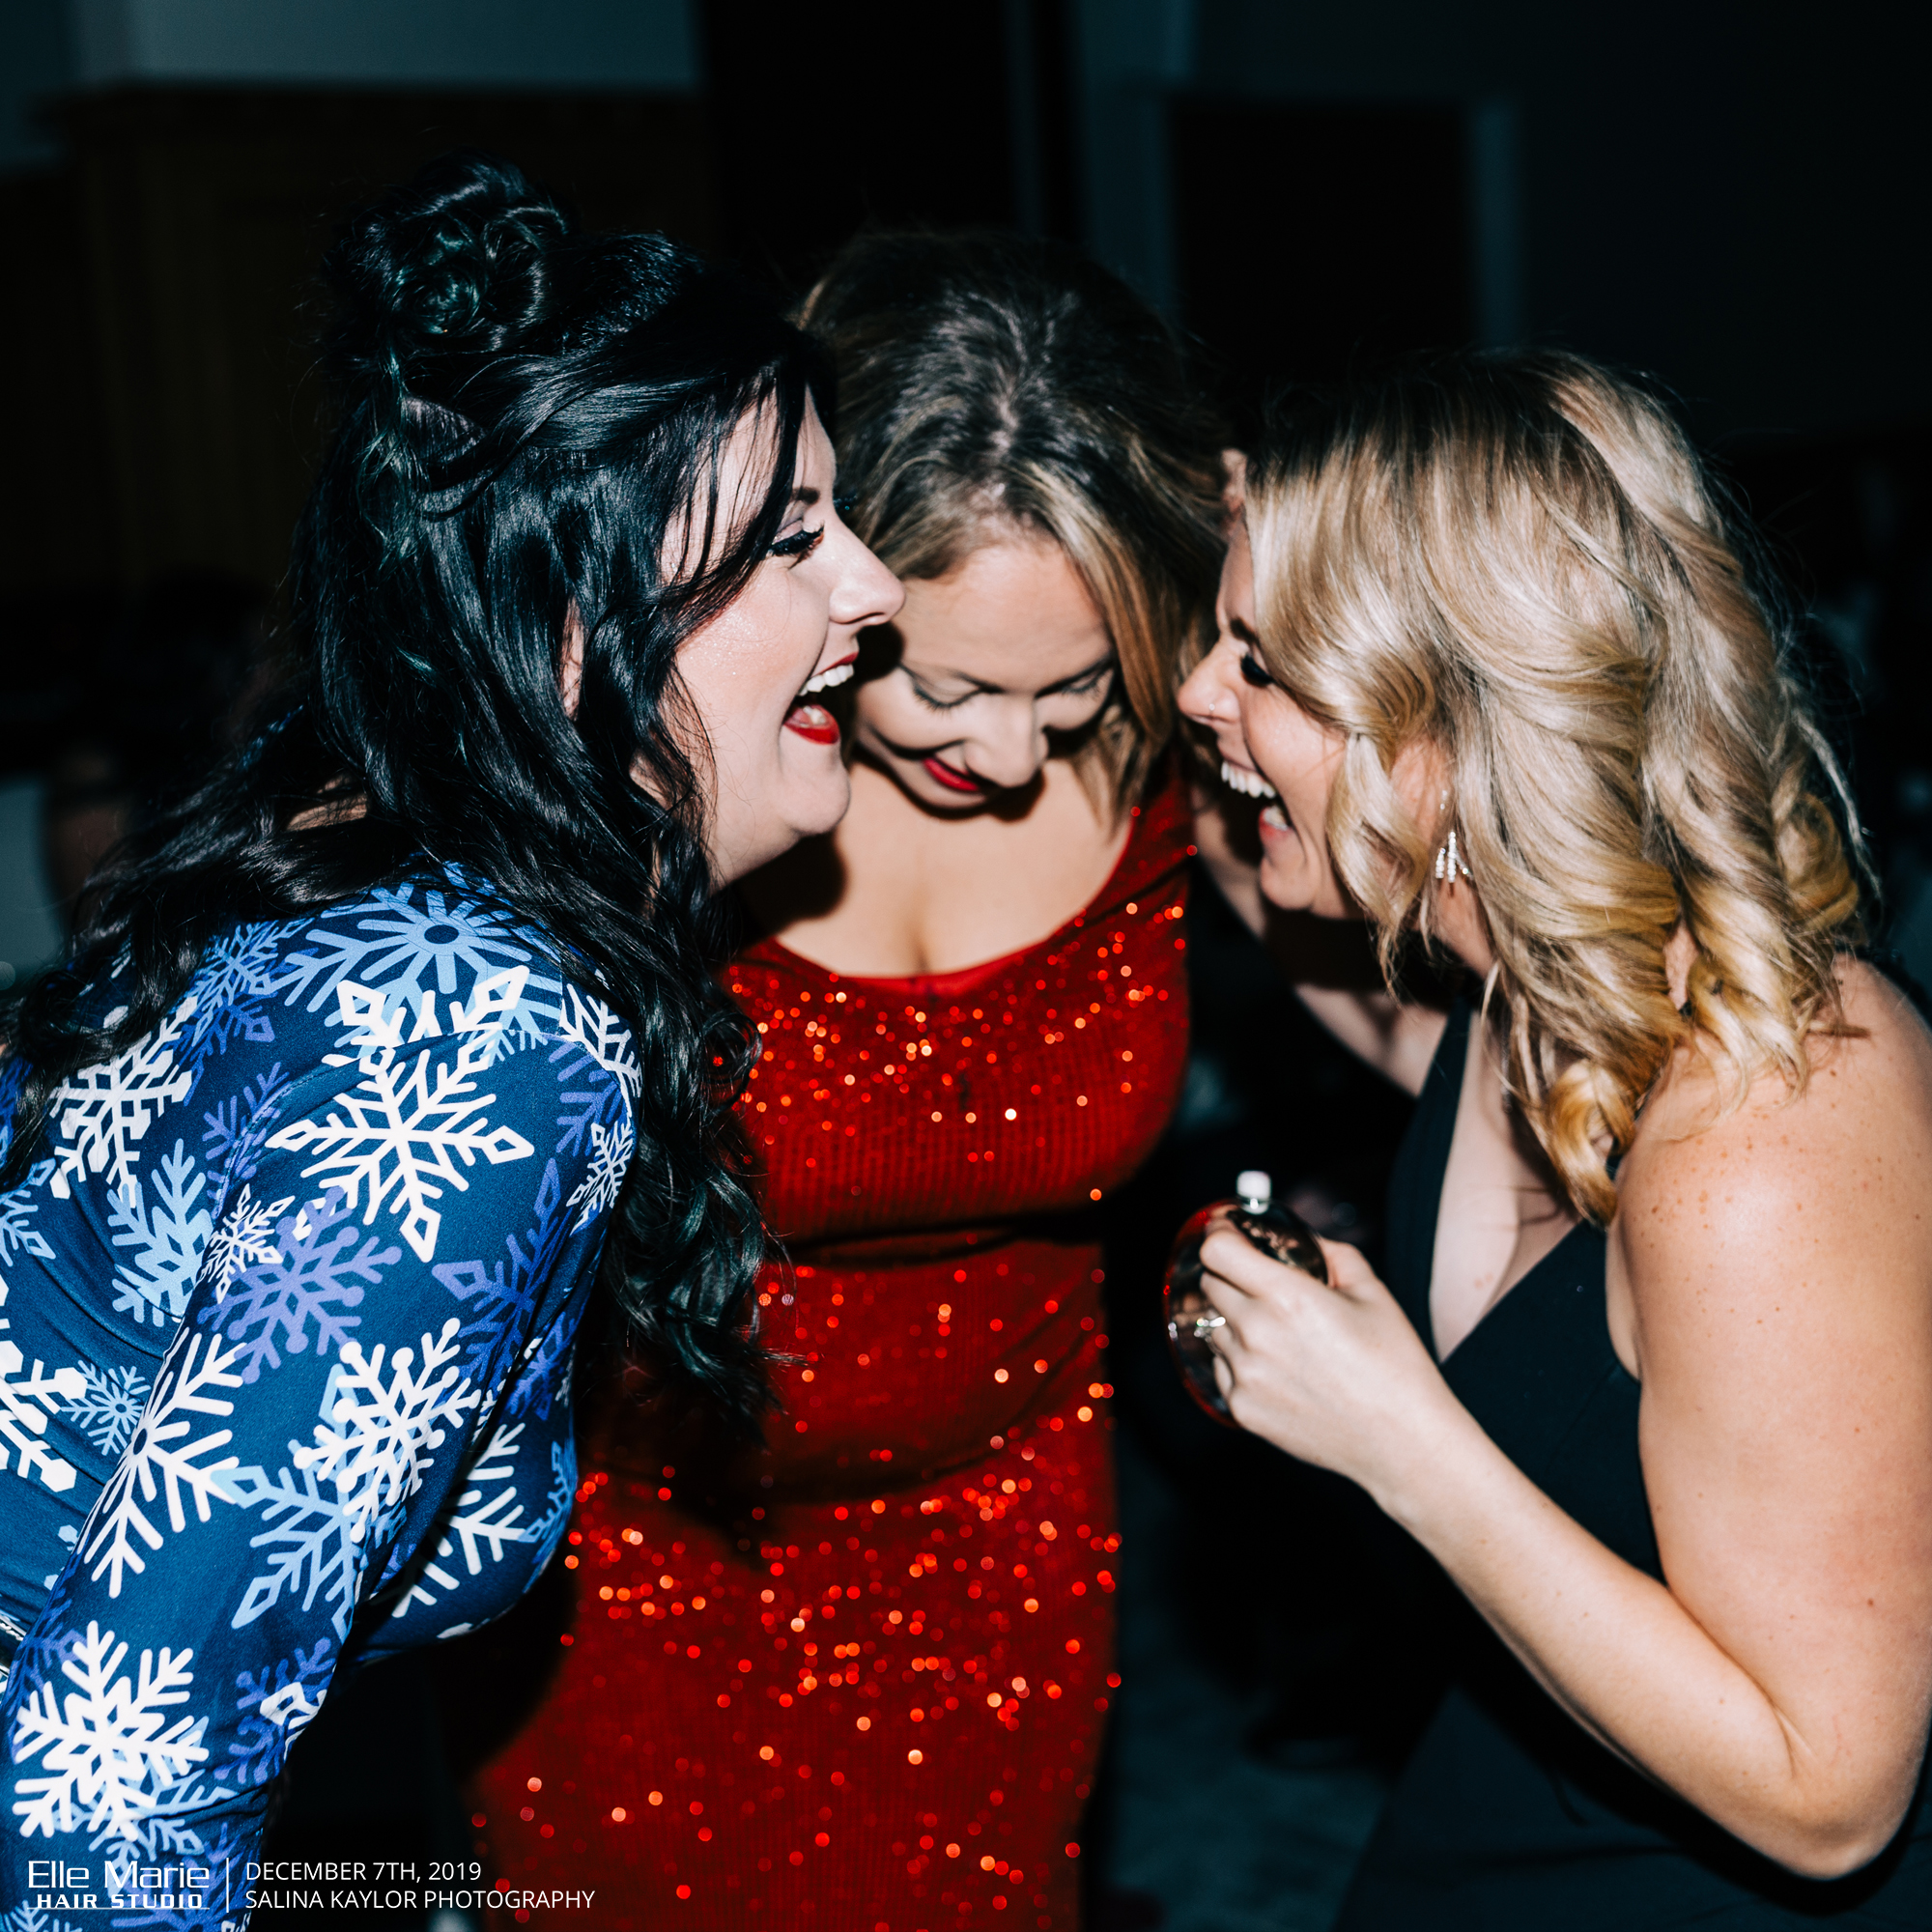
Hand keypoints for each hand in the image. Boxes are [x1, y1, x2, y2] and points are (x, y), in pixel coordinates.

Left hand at [1199, 1225, 1458, 1501]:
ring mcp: (1246, 1375)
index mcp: (1287, 1297)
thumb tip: (1305, 1241)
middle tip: (1260, 1282)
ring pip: (1214, 1327)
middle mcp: (1257, 1334)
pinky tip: (1279, 1367)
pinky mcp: (1242, 1409)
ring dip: (1235, 1320)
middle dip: (1231, 1275)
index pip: (1218, 1250)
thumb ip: (1332, 1254)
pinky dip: (1239, 1360)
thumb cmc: (1395, 1367)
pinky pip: (1222, 1368)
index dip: (1220, 1233)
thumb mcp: (1373, 1293)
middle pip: (1211, 1284)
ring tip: (1280, 1334)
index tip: (1225, 1228)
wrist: (1403, 1442)